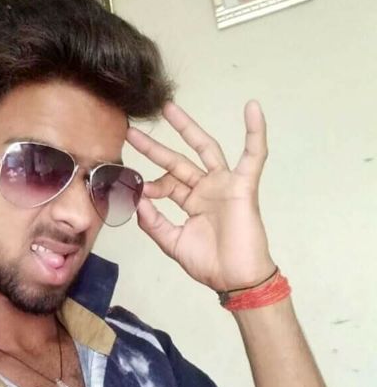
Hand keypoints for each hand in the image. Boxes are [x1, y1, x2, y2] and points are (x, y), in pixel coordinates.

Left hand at [127, 100, 275, 292]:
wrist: (236, 279)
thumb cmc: (210, 264)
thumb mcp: (173, 243)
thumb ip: (154, 223)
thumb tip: (137, 202)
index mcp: (191, 202)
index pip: (166, 184)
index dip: (150, 185)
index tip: (134, 188)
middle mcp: (206, 189)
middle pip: (178, 160)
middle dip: (155, 147)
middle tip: (131, 131)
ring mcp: (224, 185)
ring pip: (206, 149)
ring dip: (188, 128)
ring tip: (169, 108)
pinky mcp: (243, 185)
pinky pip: (254, 155)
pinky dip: (255, 132)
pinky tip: (252, 108)